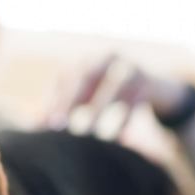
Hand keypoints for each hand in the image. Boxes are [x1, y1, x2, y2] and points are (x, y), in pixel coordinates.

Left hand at [44, 54, 194, 137]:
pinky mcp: (152, 81)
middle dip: (73, 100)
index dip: (54, 98)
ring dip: (100, 110)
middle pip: (87, 73)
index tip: (45, 124)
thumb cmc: (114, 99)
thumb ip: (63, 110)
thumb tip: (34, 124)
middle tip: (61, 127)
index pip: (65, 75)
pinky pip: (137, 98)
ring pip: (115, 84)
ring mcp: (131, 65)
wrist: (160, 93)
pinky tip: (117, 138)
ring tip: (88, 134)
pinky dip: (125, 118)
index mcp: (88, 59)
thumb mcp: (89, 102)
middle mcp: (108, 56)